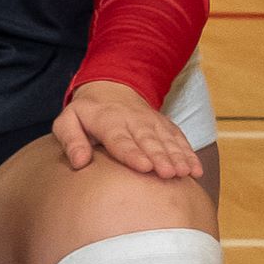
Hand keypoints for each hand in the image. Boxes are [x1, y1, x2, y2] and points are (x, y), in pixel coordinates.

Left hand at [53, 75, 207, 186]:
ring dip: (178, 157)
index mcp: (108, 121)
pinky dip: (189, 154)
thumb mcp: (67, 122)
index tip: (144, 167)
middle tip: (169, 174)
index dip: (133, 153)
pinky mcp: (165, 126)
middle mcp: (133, 121)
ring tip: (185, 173)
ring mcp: (152, 123)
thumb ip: (71, 141)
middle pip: (148, 141)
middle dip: (160, 157)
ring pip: (167, 140)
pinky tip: (196, 170)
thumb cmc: (85, 115)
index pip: (121, 139)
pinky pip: (179, 139)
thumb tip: (79, 162)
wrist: (110, 89)